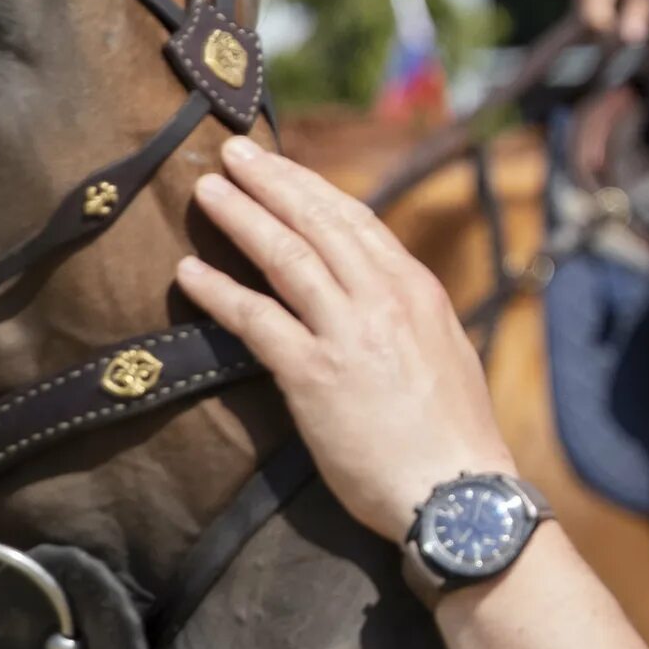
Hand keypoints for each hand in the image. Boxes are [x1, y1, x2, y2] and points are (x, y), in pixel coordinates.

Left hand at [176, 140, 518, 544]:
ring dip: (241, 216)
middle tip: (232, 152)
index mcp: (416, 289)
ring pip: (285, 255)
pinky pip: (256, 320)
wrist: (458, 495)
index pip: (355, 220)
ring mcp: (349, 333)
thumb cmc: (453, 437)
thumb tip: (373, 293)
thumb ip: (406, 314)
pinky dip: (219, 291)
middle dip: (270, 181)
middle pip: (316, 222)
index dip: (311, 188)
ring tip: (206, 190)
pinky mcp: (315, 375)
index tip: (280, 168)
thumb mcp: (443, 352)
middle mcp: (384, 298)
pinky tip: (190, 273)